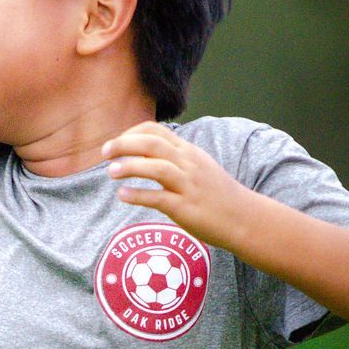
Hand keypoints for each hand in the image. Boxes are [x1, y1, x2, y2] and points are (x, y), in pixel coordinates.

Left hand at [102, 122, 251, 250]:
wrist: (244, 217)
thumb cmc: (217, 194)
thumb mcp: (198, 167)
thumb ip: (174, 158)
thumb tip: (144, 153)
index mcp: (188, 152)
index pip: (155, 131)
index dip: (131, 134)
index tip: (117, 144)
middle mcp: (188, 164)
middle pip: (152, 144)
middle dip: (124, 144)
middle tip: (105, 152)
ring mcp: (188, 185)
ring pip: (155, 167)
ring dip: (130, 167)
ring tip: (111, 172)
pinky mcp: (186, 208)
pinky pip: (159, 198)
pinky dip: (138, 195)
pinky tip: (123, 195)